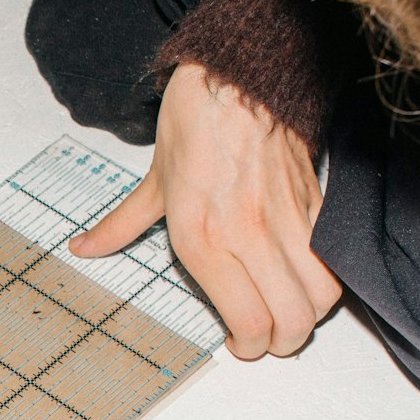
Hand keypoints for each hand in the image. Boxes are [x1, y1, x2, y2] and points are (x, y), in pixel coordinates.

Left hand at [70, 63, 339, 358]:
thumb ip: (120, 226)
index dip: (249, 346)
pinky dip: (326, 282)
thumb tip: (85, 249)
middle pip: (292, 320)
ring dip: (309, 318)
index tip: (239, 344)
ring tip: (289, 315)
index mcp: (204, 238)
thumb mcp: (152, 182)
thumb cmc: (194, 121)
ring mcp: (288, 220)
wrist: (237, 73)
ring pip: (322, 297)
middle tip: (267, 340)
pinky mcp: (315, 203)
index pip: (247, 320)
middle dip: (282, 343)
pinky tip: (307, 281)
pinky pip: (334, 259)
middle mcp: (250, 235)